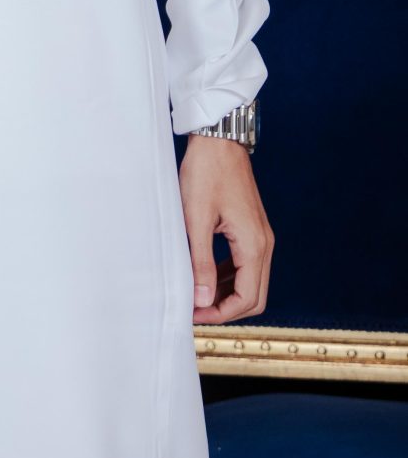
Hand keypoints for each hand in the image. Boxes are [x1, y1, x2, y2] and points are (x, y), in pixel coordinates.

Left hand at [181, 138, 272, 322]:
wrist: (218, 141)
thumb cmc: (205, 174)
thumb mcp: (196, 220)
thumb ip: (201, 262)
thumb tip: (201, 300)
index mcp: (253, 245)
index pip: (246, 298)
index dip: (221, 314)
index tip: (194, 316)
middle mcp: (264, 244)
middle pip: (254, 296)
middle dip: (226, 309)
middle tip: (194, 311)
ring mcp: (260, 236)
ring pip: (251, 281)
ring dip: (227, 294)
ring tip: (195, 296)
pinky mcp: (252, 229)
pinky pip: (245, 265)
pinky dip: (228, 277)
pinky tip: (205, 275)